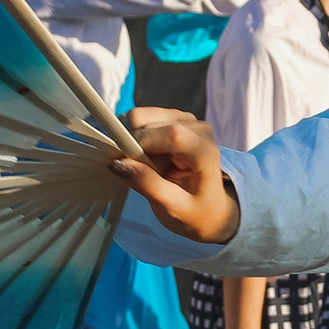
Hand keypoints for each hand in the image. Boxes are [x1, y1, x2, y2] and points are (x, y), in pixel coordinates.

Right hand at [113, 109, 239, 244]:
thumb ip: (147, 184)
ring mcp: (185, 120)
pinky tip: (148, 157)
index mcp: (205, 151)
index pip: (170, 134)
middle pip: (148, 121)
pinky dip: (136, 138)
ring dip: (133, 142)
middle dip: (132, 145)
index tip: (120, 162)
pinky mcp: (173, 119)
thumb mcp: (172, 207)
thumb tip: (118, 164)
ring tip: (146, 166)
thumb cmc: (195, 212)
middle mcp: (197, 128)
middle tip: (137, 172)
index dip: (139, 142)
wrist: (209, 209)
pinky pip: (141, 120)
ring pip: (140, 117)